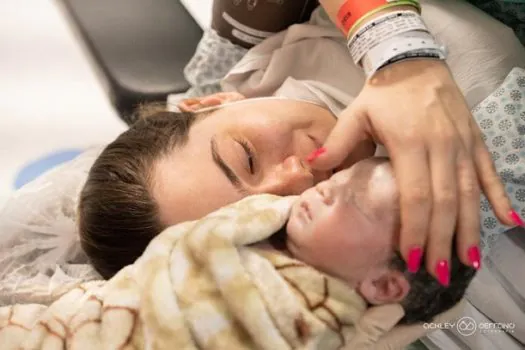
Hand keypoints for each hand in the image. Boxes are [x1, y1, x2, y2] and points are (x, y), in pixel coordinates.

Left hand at [308, 59, 514, 282]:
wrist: (414, 61)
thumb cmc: (382, 93)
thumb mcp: (355, 114)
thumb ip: (336, 143)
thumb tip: (313, 167)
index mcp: (410, 144)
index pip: (416, 197)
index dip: (416, 230)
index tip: (412, 259)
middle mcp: (442, 147)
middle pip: (445, 203)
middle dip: (442, 241)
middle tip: (438, 273)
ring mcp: (462, 145)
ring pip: (470, 194)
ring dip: (470, 230)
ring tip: (469, 262)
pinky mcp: (475, 141)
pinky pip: (489, 173)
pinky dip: (499, 198)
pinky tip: (509, 222)